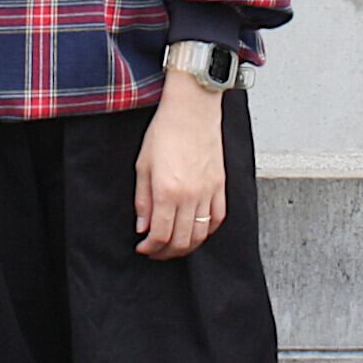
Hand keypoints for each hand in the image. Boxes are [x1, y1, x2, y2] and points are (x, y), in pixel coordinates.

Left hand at [133, 70, 226, 258]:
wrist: (191, 110)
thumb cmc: (164, 131)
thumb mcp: (142, 164)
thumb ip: (142, 199)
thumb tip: (142, 227)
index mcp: (166, 191)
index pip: (160, 234)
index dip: (150, 248)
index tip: (143, 248)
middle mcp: (189, 196)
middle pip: (181, 240)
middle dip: (166, 252)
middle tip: (156, 251)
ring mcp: (208, 192)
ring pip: (201, 235)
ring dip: (187, 246)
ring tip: (174, 245)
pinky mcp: (220, 186)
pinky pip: (218, 219)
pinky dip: (207, 231)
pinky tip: (197, 231)